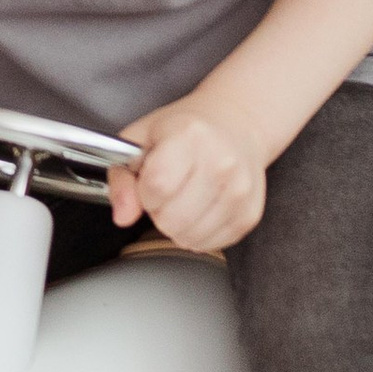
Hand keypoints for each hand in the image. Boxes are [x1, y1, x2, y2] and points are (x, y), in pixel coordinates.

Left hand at [110, 97, 266, 251]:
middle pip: (171, 219)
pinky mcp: (250, 214)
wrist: (234, 126)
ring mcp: (240, 190)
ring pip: (189, 237)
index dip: (144, 192)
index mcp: (190, 136)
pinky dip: (196, 234)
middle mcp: (222, 162)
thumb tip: (123, 216)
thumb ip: (122, 178)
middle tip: (166, 191)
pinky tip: (199, 209)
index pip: (157, 186)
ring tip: (183, 198)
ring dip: (177, 225)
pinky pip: (209, 245)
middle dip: (158, 211)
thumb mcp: (139, 139)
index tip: (149, 182)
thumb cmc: (182, 131)